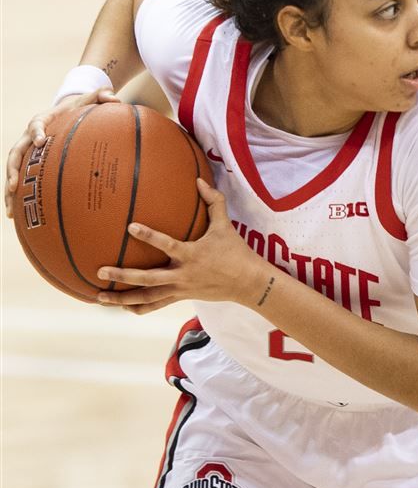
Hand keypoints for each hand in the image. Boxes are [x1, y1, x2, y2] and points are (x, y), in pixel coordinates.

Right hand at [5, 89, 119, 217]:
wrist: (63, 113)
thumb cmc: (76, 109)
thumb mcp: (87, 101)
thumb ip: (100, 98)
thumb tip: (116, 98)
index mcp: (42, 120)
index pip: (36, 124)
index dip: (37, 131)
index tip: (41, 140)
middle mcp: (29, 137)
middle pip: (15, 152)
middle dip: (12, 170)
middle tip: (14, 185)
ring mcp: (26, 150)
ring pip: (12, 169)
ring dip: (9, 189)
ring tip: (10, 210)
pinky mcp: (27, 162)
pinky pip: (19, 179)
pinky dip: (15, 197)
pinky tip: (15, 216)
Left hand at [95, 179, 270, 314]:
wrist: (247, 282)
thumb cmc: (236, 251)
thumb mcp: (226, 225)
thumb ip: (213, 202)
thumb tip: (198, 180)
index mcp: (191, 254)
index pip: (167, 244)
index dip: (148, 236)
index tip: (130, 227)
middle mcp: (182, 274)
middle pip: (147, 278)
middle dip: (122, 275)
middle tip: (100, 271)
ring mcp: (180, 288)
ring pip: (146, 297)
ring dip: (122, 298)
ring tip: (100, 297)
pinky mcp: (181, 298)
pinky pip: (155, 305)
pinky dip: (138, 308)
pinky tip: (123, 307)